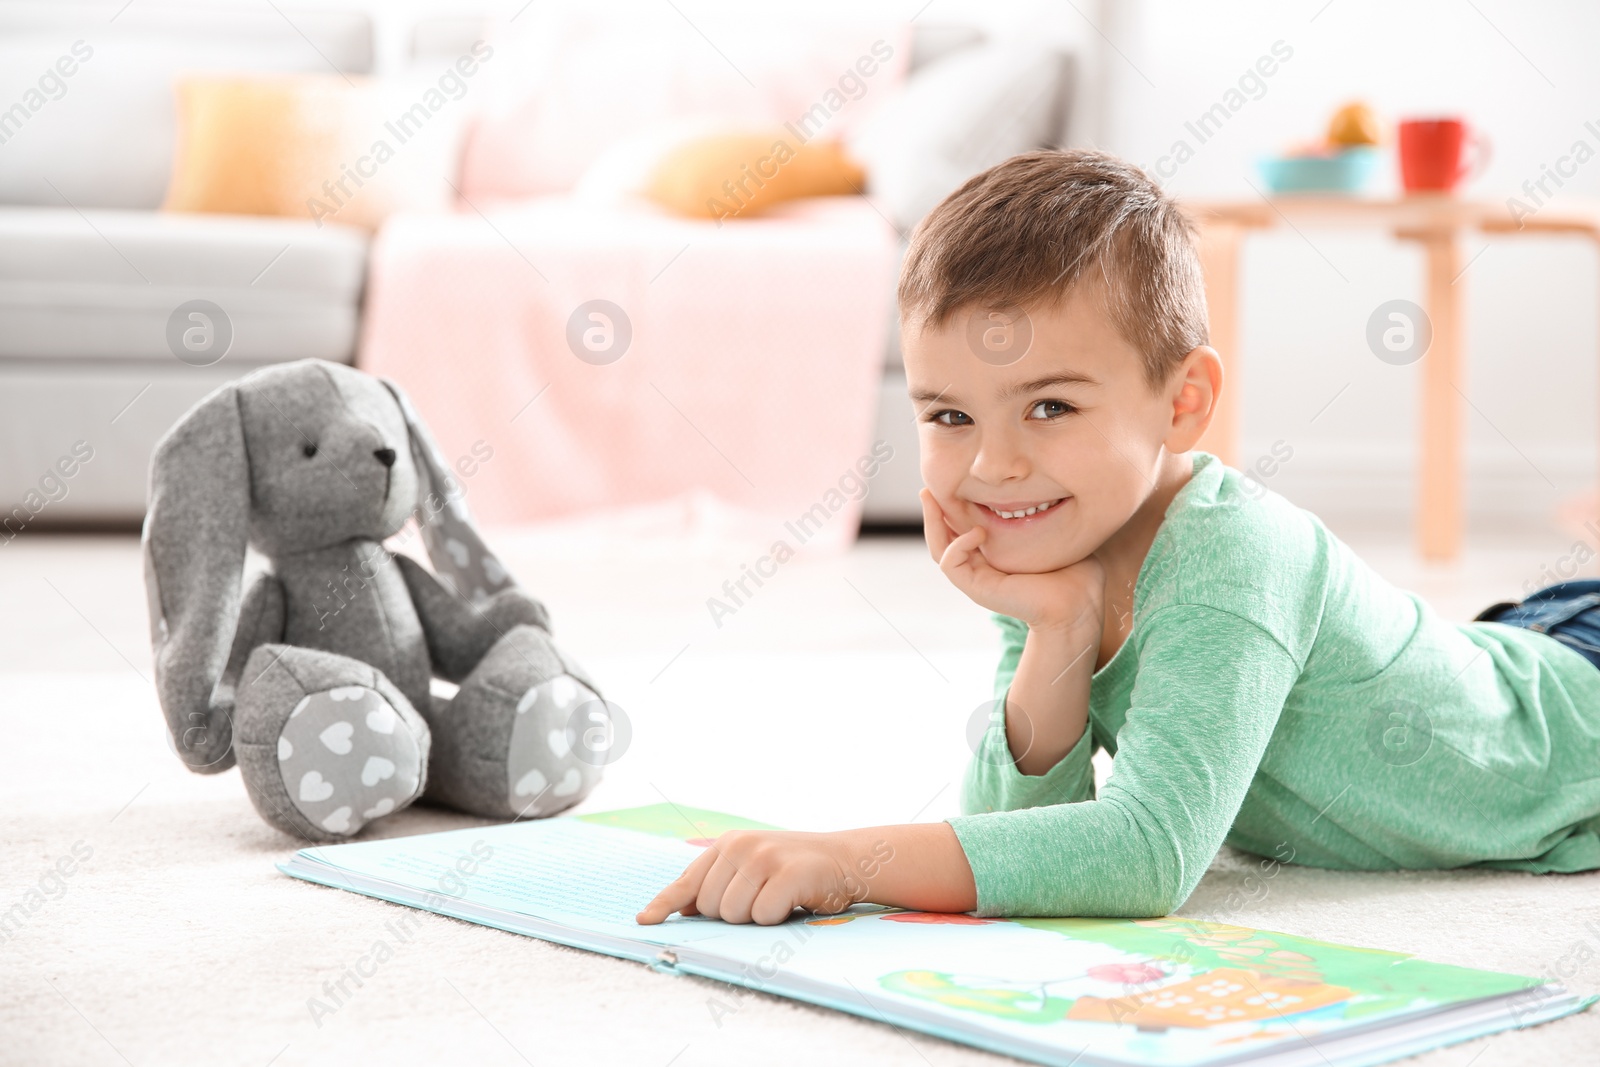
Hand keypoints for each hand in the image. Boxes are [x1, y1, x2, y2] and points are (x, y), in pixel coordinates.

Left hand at [635, 829, 869, 925]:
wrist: (844, 860)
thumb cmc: (792, 871)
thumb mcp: (751, 868)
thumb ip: (717, 883)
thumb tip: (680, 910)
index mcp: (726, 845)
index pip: (688, 881)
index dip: (665, 903)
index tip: (644, 920)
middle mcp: (741, 846)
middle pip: (711, 907)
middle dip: (734, 914)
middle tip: (762, 899)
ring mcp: (764, 857)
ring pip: (734, 915)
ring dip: (756, 918)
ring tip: (777, 898)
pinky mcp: (788, 873)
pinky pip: (763, 915)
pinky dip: (777, 918)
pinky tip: (793, 901)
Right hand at [920, 488, 1105, 634]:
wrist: (1079, 605)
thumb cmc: (1076, 573)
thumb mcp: (1055, 535)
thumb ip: (1043, 515)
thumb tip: (1048, 486)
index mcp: (996, 555)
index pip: (963, 528)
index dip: (954, 506)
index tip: (954, 481)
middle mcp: (982, 566)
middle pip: (943, 537)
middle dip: (933, 511)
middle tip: (928, 487)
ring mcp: (977, 579)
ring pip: (939, 549)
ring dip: (932, 522)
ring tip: (930, 497)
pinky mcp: (977, 588)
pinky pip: (950, 564)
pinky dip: (957, 545)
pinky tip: (977, 531)